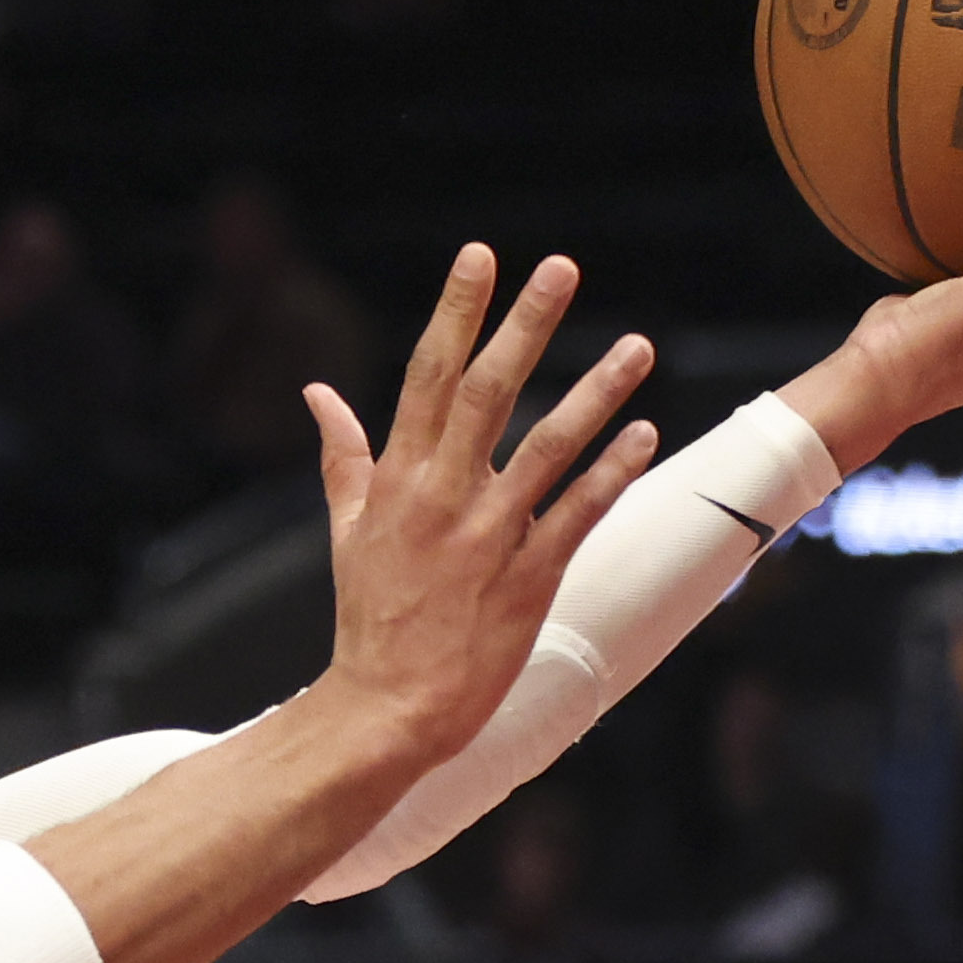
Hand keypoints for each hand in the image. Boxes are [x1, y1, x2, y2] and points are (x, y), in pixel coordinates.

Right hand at [301, 248, 672, 769]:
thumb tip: (317, 393)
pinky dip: (611, 473)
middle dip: (525, 324)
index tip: (481, 255)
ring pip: (548, 447)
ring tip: (638, 345)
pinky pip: (577, 514)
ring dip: (595, 392)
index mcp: (399, 479)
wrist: (386, 708)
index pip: (428, 375)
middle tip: (561, 268)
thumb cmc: (369, 617)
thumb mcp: (347, 528)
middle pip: (488, 391)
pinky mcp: (528, 579)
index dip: (457, 312)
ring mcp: (488, 537)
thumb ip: (342, 455)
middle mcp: (443, 497)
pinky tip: (645, 432)